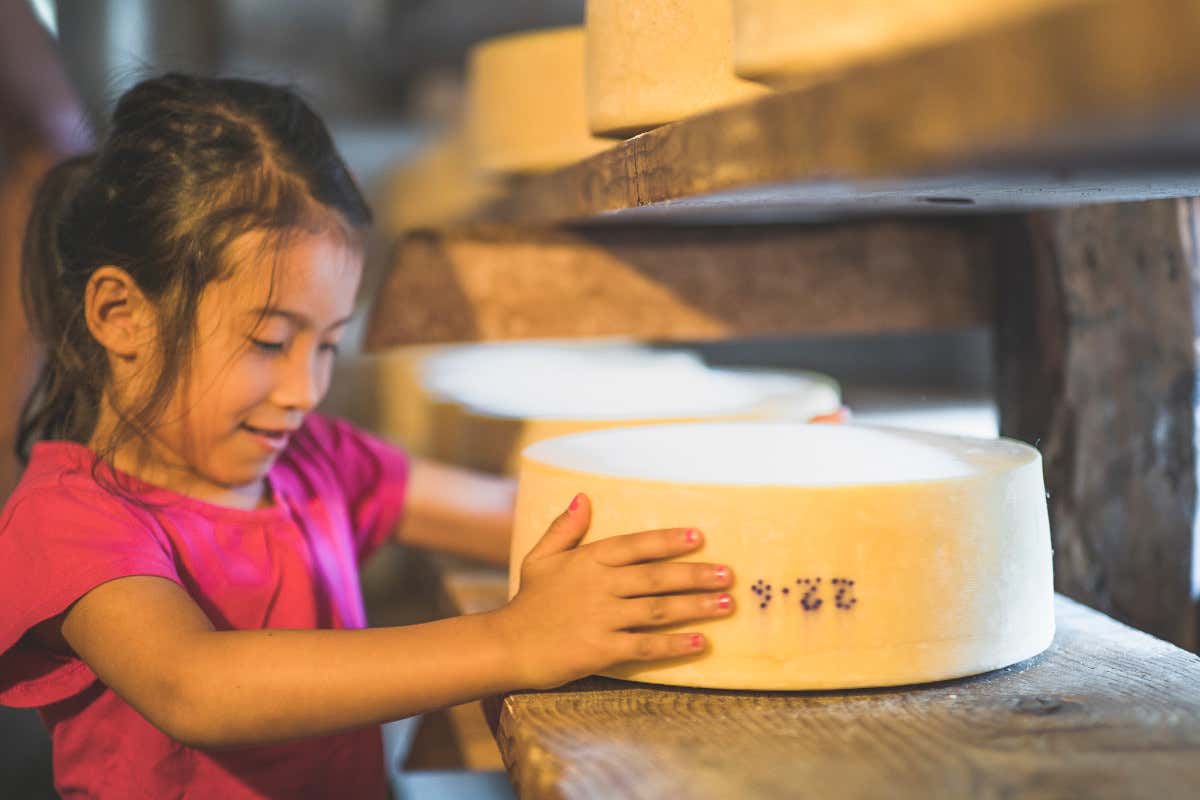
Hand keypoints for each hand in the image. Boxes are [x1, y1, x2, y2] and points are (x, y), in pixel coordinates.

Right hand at [495, 493, 734, 689]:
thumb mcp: (541, 557)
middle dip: (695, 575)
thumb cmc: (529, 601)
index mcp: (587, 560)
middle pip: (656, 577)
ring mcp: (602, 618)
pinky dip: (675, 644)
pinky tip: (700, 642)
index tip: (699, 538)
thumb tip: (583, 497)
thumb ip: (565, 528)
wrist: (508, 645)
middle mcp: (599, 586)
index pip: (635, 545)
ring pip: (657, 610)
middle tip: (727, 575)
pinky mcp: (602, 650)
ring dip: (695, 607)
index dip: (668, 541)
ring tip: (726, 604)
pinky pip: (646, 645)